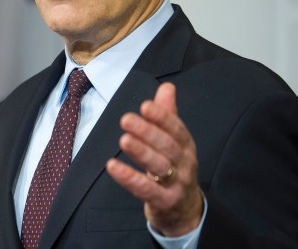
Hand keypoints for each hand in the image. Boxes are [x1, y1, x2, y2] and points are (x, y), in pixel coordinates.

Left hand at [106, 82, 203, 236]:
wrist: (185, 210)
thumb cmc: (175, 169)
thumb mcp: (174, 142)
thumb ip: (168, 115)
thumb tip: (167, 87)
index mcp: (186, 146)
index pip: (177, 129)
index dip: (162, 117)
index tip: (145, 105)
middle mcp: (184, 164)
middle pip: (168, 146)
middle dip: (148, 131)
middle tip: (126, 119)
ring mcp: (176, 184)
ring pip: (159, 166)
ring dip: (141, 152)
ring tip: (124, 139)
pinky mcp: (164, 201)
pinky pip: (146, 189)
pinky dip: (129, 178)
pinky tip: (113, 166)